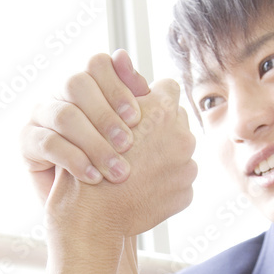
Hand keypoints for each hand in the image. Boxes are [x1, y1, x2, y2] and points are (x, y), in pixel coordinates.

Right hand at [21, 50, 150, 201]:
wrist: (88, 211)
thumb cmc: (116, 167)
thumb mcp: (136, 135)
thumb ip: (142, 105)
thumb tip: (143, 69)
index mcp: (90, 85)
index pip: (99, 65)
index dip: (118, 87)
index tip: (138, 117)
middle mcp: (62, 94)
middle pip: (78, 84)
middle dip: (107, 116)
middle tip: (129, 145)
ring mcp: (40, 114)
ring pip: (65, 115)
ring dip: (95, 144)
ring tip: (118, 171)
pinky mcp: (27, 140)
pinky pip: (49, 143)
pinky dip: (75, 161)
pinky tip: (95, 179)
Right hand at [42, 76, 196, 247]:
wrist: (90, 215)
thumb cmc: (87, 163)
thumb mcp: (97, 117)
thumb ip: (120, 90)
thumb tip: (124, 57)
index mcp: (162, 110)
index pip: (168, 88)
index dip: (151, 101)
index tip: (137, 115)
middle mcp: (182, 135)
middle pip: (177, 122)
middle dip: (159, 131)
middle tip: (133, 146)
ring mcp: (187, 166)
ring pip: (179, 153)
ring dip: (163, 158)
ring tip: (135, 171)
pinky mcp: (186, 193)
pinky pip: (179, 181)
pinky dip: (164, 185)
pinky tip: (141, 190)